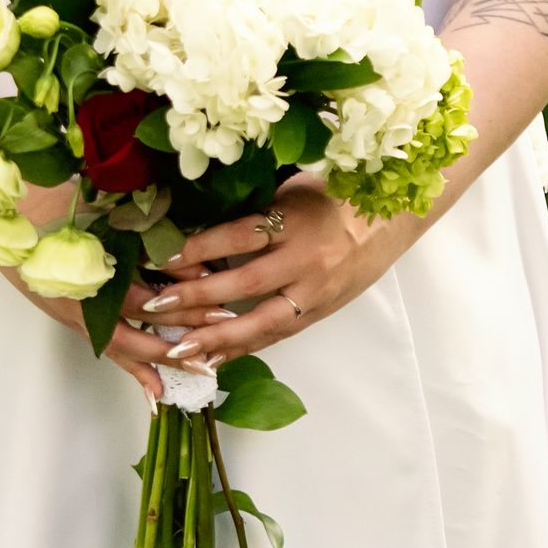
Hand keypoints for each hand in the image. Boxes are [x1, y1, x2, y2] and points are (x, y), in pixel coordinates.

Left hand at [113, 182, 404, 380]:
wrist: (391, 220)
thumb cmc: (335, 196)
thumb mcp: (293, 190)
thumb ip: (254, 210)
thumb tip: (198, 226)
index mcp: (295, 219)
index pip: (238, 236)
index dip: (197, 248)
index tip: (161, 258)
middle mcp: (305, 259)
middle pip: (243, 284)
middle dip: (196, 297)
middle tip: (156, 307)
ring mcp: (314, 291)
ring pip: (260, 321)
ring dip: (217, 337)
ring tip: (179, 350)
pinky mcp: (320, 312)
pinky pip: (277, 334)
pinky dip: (244, 347)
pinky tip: (215, 358)